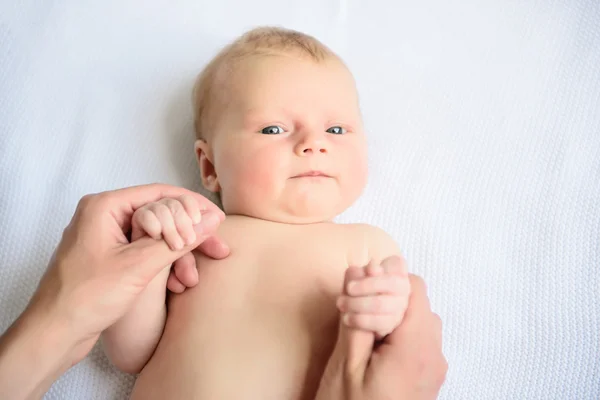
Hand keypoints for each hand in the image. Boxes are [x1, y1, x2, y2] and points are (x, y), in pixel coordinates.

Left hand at [31, 184, 227, 361]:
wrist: (53, 333)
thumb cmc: (87, 297)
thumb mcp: (140, 265)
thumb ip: (180, 240)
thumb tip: (212, 220)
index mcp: (104, 206)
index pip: (159, 193)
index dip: (192, 204)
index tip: (218, 218)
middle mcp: (102, 215)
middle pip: (158, 213)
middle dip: (187, 232)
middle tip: (215, 246)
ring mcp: (103, 236)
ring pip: (152, 234)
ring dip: (175, 251)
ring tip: (194, 274)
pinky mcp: (106, 256)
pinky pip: (141, 249)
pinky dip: (160, 261)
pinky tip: (176, 279)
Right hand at [316, 257, 446, 399]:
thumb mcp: (346, 364)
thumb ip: (357, 314)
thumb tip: (360, 270)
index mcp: (416, 349)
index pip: (412, 287)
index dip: (383, 281)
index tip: (354, 293)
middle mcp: (434, 354)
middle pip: (417, 301)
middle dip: (383, 296)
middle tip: (350, 309)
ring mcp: (435, 367)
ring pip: (418, 318)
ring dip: (389, 313)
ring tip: (359, 329)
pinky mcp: (429, 375)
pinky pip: (419, 338)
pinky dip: (397, 331)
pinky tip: (373, 346)